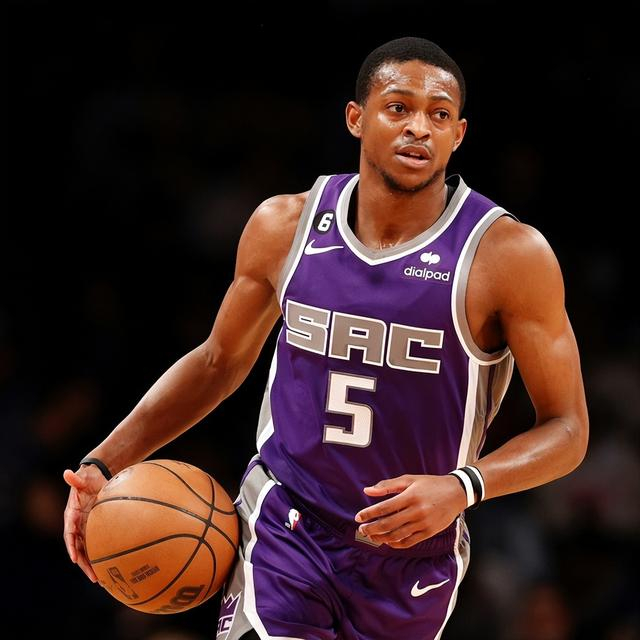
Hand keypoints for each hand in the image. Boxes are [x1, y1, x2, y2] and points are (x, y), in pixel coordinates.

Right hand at [63, 465, 107, 581]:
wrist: (96, 479)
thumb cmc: (88, 478)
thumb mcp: (83, 478)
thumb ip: (76, 479)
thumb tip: (68, 472)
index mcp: (71, 514)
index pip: (69, 532)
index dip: (71, 545)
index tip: (74, 557)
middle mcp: (76, 524)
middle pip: (78, 548)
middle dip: (83, 563)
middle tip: (93, 577)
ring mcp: (85, 528)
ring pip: (86, 550)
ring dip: (90, 565)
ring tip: (99, 579)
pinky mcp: (94, 528)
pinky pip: (95, 544)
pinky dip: (99, 555)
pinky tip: (106, 567)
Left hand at [354, 474, 466, 548]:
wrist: (456, 493)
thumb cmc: (430, 484)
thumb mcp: (409, 479)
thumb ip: (387, 485)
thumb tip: (367, 491)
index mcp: (410, 496)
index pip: (384, 508)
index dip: (369, 513)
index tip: (358, 517)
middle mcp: (417, 511)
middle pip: (388, 524)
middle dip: (372, 528)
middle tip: (361, 529)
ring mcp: (423, 524)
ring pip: (397, 535)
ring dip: (381, 538)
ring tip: (371, 536)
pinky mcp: (429, 532)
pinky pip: (409, 542)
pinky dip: (396, 544)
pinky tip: (387, 541)